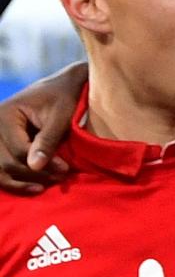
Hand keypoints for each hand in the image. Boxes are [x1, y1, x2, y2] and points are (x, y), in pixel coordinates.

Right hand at [0, 60, 85, 193]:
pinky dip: (15, 181)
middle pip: (6, 162)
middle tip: (61, 177)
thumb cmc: (64, 98)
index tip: (65, 170)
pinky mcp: (1, 146)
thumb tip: (34, 166)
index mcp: (5, 115)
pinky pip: (0, 169)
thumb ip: (47, 140)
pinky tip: (34, 187)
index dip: (43, 164)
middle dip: (34, 174)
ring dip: (22, 181)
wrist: (61, 88)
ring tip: (45, 186)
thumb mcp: (60, 116)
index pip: (18, 150)